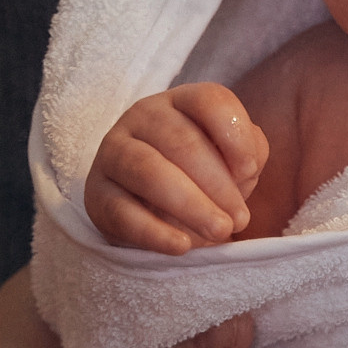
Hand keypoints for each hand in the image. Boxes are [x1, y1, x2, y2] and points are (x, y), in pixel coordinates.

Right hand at [85, 82, 270, 249]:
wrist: (148, 207)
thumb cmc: (200, 174)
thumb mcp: (230, 158)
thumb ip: (249, 152)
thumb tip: (247, 165)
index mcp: (181, 101)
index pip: (208, 101)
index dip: (233, 134)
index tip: (250, 171)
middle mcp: (143, 117)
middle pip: (181, 142)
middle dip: (217, 184)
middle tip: (239, 220)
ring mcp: (114, 152)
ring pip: (149, 171)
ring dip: (191, 205)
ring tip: (219, 232)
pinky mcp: (97, 194)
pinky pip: (123, 212)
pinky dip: (155, 232)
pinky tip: (182, 246)